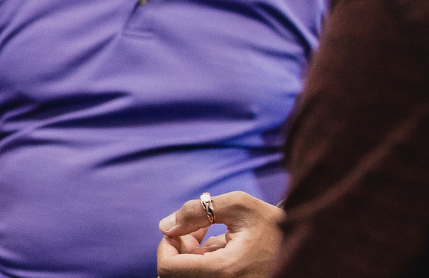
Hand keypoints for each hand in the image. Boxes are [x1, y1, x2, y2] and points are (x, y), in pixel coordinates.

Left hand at [155, 191, 282, 277]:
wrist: (310, 248)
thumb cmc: (277, 225)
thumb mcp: (240, 206)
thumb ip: (197, 210)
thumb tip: (166, 226)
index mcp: (224, 271)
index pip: (168, 269)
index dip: (166, 246)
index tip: (179, 228)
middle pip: (178, 274)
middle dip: (182, 249)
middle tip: (200, 229)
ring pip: (193, 276)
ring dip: (196, 256)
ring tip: (221, 239)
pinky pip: (208, 277)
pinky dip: (208, 263)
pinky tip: (226, 250)